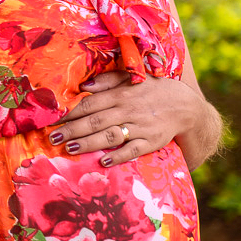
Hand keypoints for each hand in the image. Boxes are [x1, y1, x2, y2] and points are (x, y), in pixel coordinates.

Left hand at [48, 70, 197, 165]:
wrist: (187, 107)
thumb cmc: (154, 91)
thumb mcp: (132, 79)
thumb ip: (108, 81)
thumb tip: (84, 86)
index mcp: (122, 94)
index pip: (91, 104)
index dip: (71, 112)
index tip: (53, 118)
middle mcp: (129, 110)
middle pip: (96, 121)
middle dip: (72, 129)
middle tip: (53, 137)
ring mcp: (141, 127)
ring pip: (111, 136)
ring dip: (89, 143)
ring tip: (70, 148)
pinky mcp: (152, 142)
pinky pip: (133, 150)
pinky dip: (119, 156)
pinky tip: (103, 161)